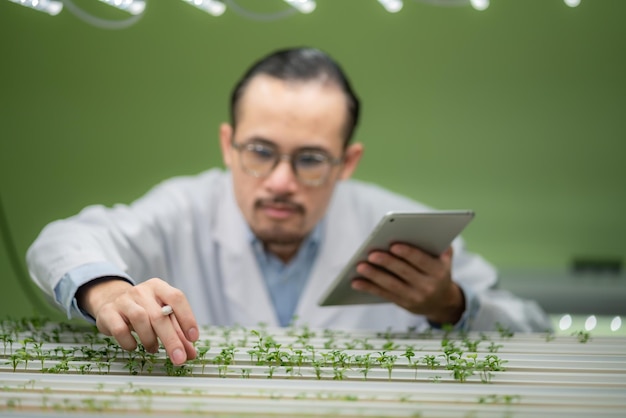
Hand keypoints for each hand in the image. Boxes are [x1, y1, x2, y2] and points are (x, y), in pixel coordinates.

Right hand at [76, 277, 198, 364]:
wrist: (111, 301)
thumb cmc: (144, 310)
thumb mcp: (162, 316)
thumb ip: (178, 333)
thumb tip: (191, 354)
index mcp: (159, 287)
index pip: (176, 298)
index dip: (187, 318)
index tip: (193, 338)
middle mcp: (142, 291)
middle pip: (159, 315)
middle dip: (171, 340)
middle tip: (179, 358)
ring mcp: (124, 300)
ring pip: (140, 319)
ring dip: (150, 339)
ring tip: (154, 348)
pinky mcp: (108, 313)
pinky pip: (120, 329)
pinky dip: (129, 342)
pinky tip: (134, 346)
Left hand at [352, 244, 464, 324]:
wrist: (442, 302)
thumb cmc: (438, 271)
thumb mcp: (445, 259)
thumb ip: (439, 246)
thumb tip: (425, 229)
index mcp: (438, 271)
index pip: (422, 261)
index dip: (408, 253)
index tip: (393, 245)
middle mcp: (428, 286)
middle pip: (404, 272)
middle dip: (387, 262)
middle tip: (371, 254)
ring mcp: (415, 297)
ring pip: (392, 285)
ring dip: (374, 276)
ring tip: (360, 266)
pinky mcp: (403, 304)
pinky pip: (384, 294)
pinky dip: (369, 288)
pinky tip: (355, 282)